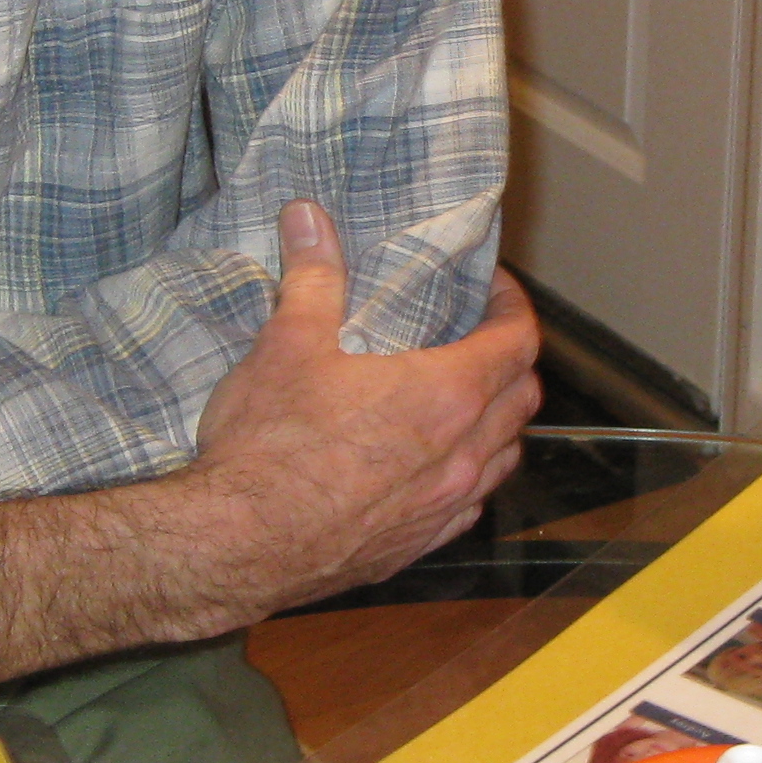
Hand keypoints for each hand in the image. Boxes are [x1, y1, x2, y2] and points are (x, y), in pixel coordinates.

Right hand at [186, 201, 540, 609]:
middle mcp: (461, 455)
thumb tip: (308, 216)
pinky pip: (471, 506)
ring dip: (498, 421)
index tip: (491, 288)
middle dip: (511, 359)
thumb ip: (312, 275)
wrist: (239, 546)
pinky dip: (471, 476)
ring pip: (505, 456)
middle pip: (523, 398)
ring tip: (464, 398)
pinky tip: (437, 466)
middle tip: (477, 336)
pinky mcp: (419, 546)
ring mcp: (445, 508)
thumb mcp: (287, 343)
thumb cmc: (267, 446)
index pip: (519, 342)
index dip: (514, 307)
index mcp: (444, 396)